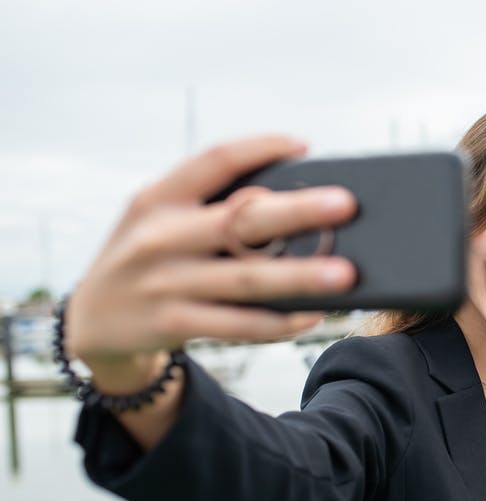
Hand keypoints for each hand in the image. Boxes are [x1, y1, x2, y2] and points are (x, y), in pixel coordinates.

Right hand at [66, 135, 358, 388]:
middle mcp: (159, 236)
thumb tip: (295, 200)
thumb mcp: (160, 221)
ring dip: (301, 276)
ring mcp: (164, 283)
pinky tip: (312, 315)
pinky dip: (278, 322)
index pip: (214, 160)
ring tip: (346, 273)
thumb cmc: (152, 260)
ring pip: (247, 279)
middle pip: (240, 219)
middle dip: (298, 211)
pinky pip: (237, 324)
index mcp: (159, 198)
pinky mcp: (171, 324)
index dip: (260, 148)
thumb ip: (210, 207)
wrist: (92, 322)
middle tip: (346, 204)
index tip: (304, 145)